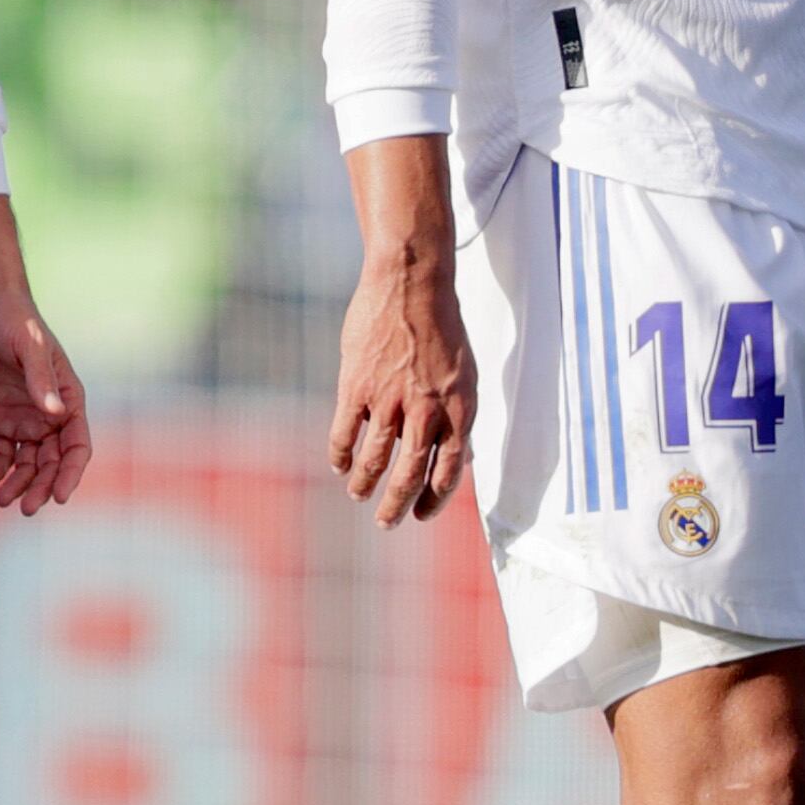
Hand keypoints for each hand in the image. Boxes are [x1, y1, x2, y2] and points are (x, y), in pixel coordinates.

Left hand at [0, 287, 90, 515]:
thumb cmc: (15, 320)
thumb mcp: (30, 346)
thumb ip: (40, 379)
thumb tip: (54, 414)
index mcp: (68, 399)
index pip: (76, 446)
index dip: (70, 473)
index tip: (59, 496)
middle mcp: (49, 415)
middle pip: (51, 462)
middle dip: (41, 487)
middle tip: (27, 509)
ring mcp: (24, 419)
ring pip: (27, 463)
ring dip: (18, 484)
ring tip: (2, 501)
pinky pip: (1, 453)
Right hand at [331, 245, 475, 525]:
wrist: (411, 282)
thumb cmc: (442, 325)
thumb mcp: (464, 372)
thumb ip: (457, 413)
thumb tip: (459, 452)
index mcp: (459, 409)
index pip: (450, 472)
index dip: (435, 500)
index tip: (423, 514)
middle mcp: (427, 411)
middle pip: (410, 475)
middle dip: (397, 505)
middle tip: (387, 522)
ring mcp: (390, 400)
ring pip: (374, 461)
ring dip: (365, 484)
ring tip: (359, 495)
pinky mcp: (356, 387)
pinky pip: (346, 434)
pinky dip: (341, 455)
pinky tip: (339, 465)